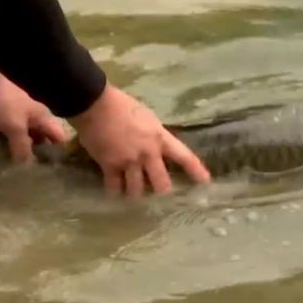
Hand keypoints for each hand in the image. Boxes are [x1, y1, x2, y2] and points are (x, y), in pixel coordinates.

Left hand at [0, 61, 67, 162]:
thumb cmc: (4, 102)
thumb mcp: (15, 127)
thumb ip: (22, 147)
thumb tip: (28, 168)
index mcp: (43, 118)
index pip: (58, 137)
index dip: (58, 152)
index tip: (53, 169)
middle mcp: (35, 119)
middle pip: (42, 139)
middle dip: (39, 154)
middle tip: (34, 173)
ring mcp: (19, 118)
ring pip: (26, 137)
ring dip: (23, 150)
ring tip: (18, 168)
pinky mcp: (4, 118)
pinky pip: (11, 134)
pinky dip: (9, 144)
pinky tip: (4, 154)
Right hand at [68, 84, 210, 197]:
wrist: (96, 105)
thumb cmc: (122, 106)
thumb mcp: (148, 118)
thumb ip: (154, 136)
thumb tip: (156, 148)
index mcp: (160, 138)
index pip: (184, 157)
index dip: (196, 171)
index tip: (205, 182)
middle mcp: (148, 153)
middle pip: (161, 183)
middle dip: (162, 192)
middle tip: (161, 197)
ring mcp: (129, 161)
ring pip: (137, 190)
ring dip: (136, 195)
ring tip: (135, 198)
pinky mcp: (109, 165)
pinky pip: (114, 187)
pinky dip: (115, 193)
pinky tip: (115, 196)